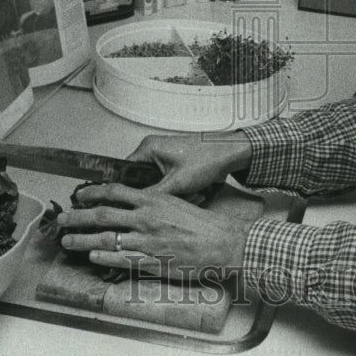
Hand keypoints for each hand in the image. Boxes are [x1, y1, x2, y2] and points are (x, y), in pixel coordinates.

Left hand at [57, 182, 253, 278]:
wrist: (222, 242)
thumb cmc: (203, 223)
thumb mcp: (177, 202)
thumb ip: (154, 202)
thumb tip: (135, 201)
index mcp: (153, 200)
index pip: (115, 191)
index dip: (93, 193)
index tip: (79, 195)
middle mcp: (146, 218)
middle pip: (103, 215)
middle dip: (78, 217)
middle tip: (61, 220)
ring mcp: (147, 241)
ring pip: (107, 238)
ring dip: (83, 239)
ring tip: (68, 242)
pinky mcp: (152, 262)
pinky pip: (122, 259)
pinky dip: (104, 256)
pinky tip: (92, 256)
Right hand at [127, 131, 251, 197]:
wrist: (230, 153)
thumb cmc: (207, 157)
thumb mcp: (176, 182)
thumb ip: (152, 196)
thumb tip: (137, 207)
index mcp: (148, 149)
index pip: (125, 173)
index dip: (129, 191)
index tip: (134, 204)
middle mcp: (155, 152)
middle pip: (145, 182)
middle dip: (162, 195)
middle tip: (178, 197)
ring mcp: (167, 159)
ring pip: (161, 186)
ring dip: (176, 194)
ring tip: (195, 192)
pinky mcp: (178, 166)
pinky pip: (172, 184)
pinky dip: (183, 191)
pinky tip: (198, 192)